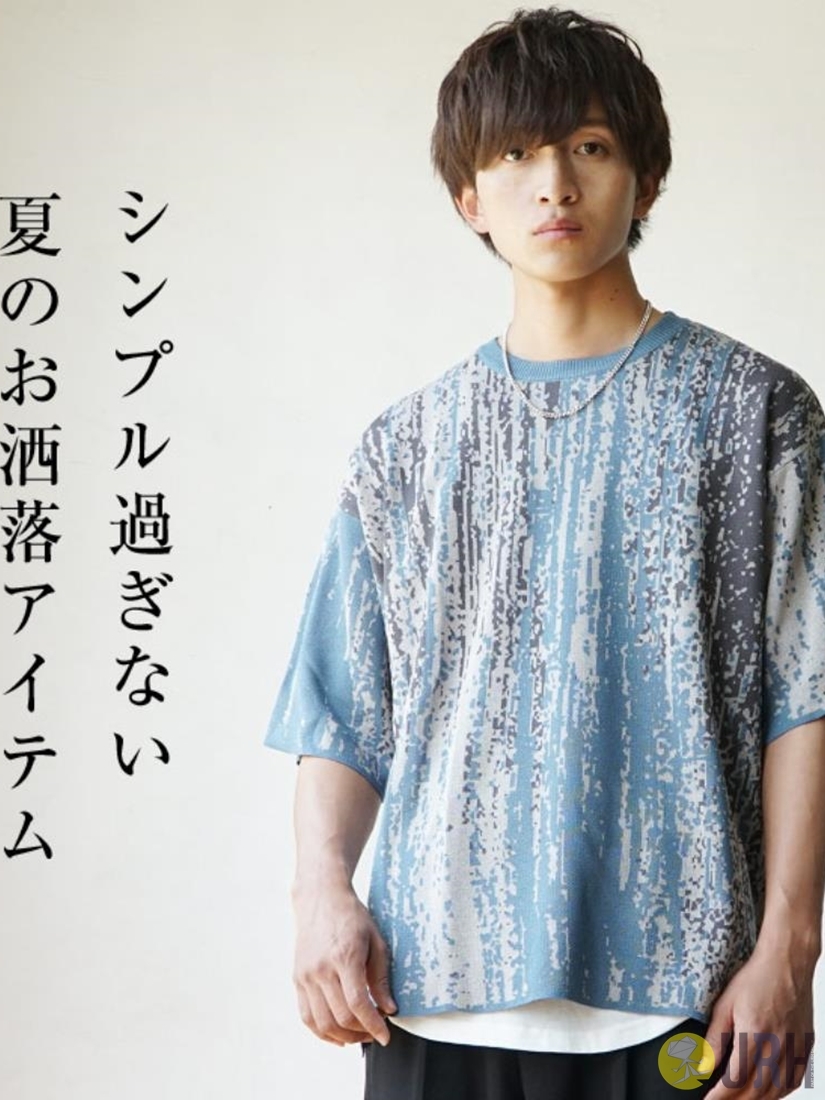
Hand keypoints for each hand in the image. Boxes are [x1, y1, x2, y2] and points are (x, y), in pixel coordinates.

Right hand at [291, 882, 397, 1047]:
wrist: (321, 899)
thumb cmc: (351, 917)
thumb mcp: (375, 941)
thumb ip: (381, 977)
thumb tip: (389, 1009)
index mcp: (344, 957)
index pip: (357, 1003)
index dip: (373, 1025)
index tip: (384, 1036)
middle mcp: (321, 969)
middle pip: (341, 1016)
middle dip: (362, 1032)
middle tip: (375, 1031)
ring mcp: (306, 975)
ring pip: (322, 1022)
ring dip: (343, 1036)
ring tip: (359, 1035)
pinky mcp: (297, 979)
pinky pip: (306, 1016)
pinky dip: (322, 1031)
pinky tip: (337, 1033)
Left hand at [703, 943, 814, 1097]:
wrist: (787, 963)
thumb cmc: (755, 978)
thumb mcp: (725, 1004)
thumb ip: (715, 1039)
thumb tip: (703, 1065)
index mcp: (754, 1033)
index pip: (735, 1078)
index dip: (720, 1096)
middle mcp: (777, 1045)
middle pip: (756, 1090)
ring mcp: (794, 1047)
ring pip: (776, 1090)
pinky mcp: (805, 1046)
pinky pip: (793, 1080)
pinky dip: (779, 1093)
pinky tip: (767, 1094)